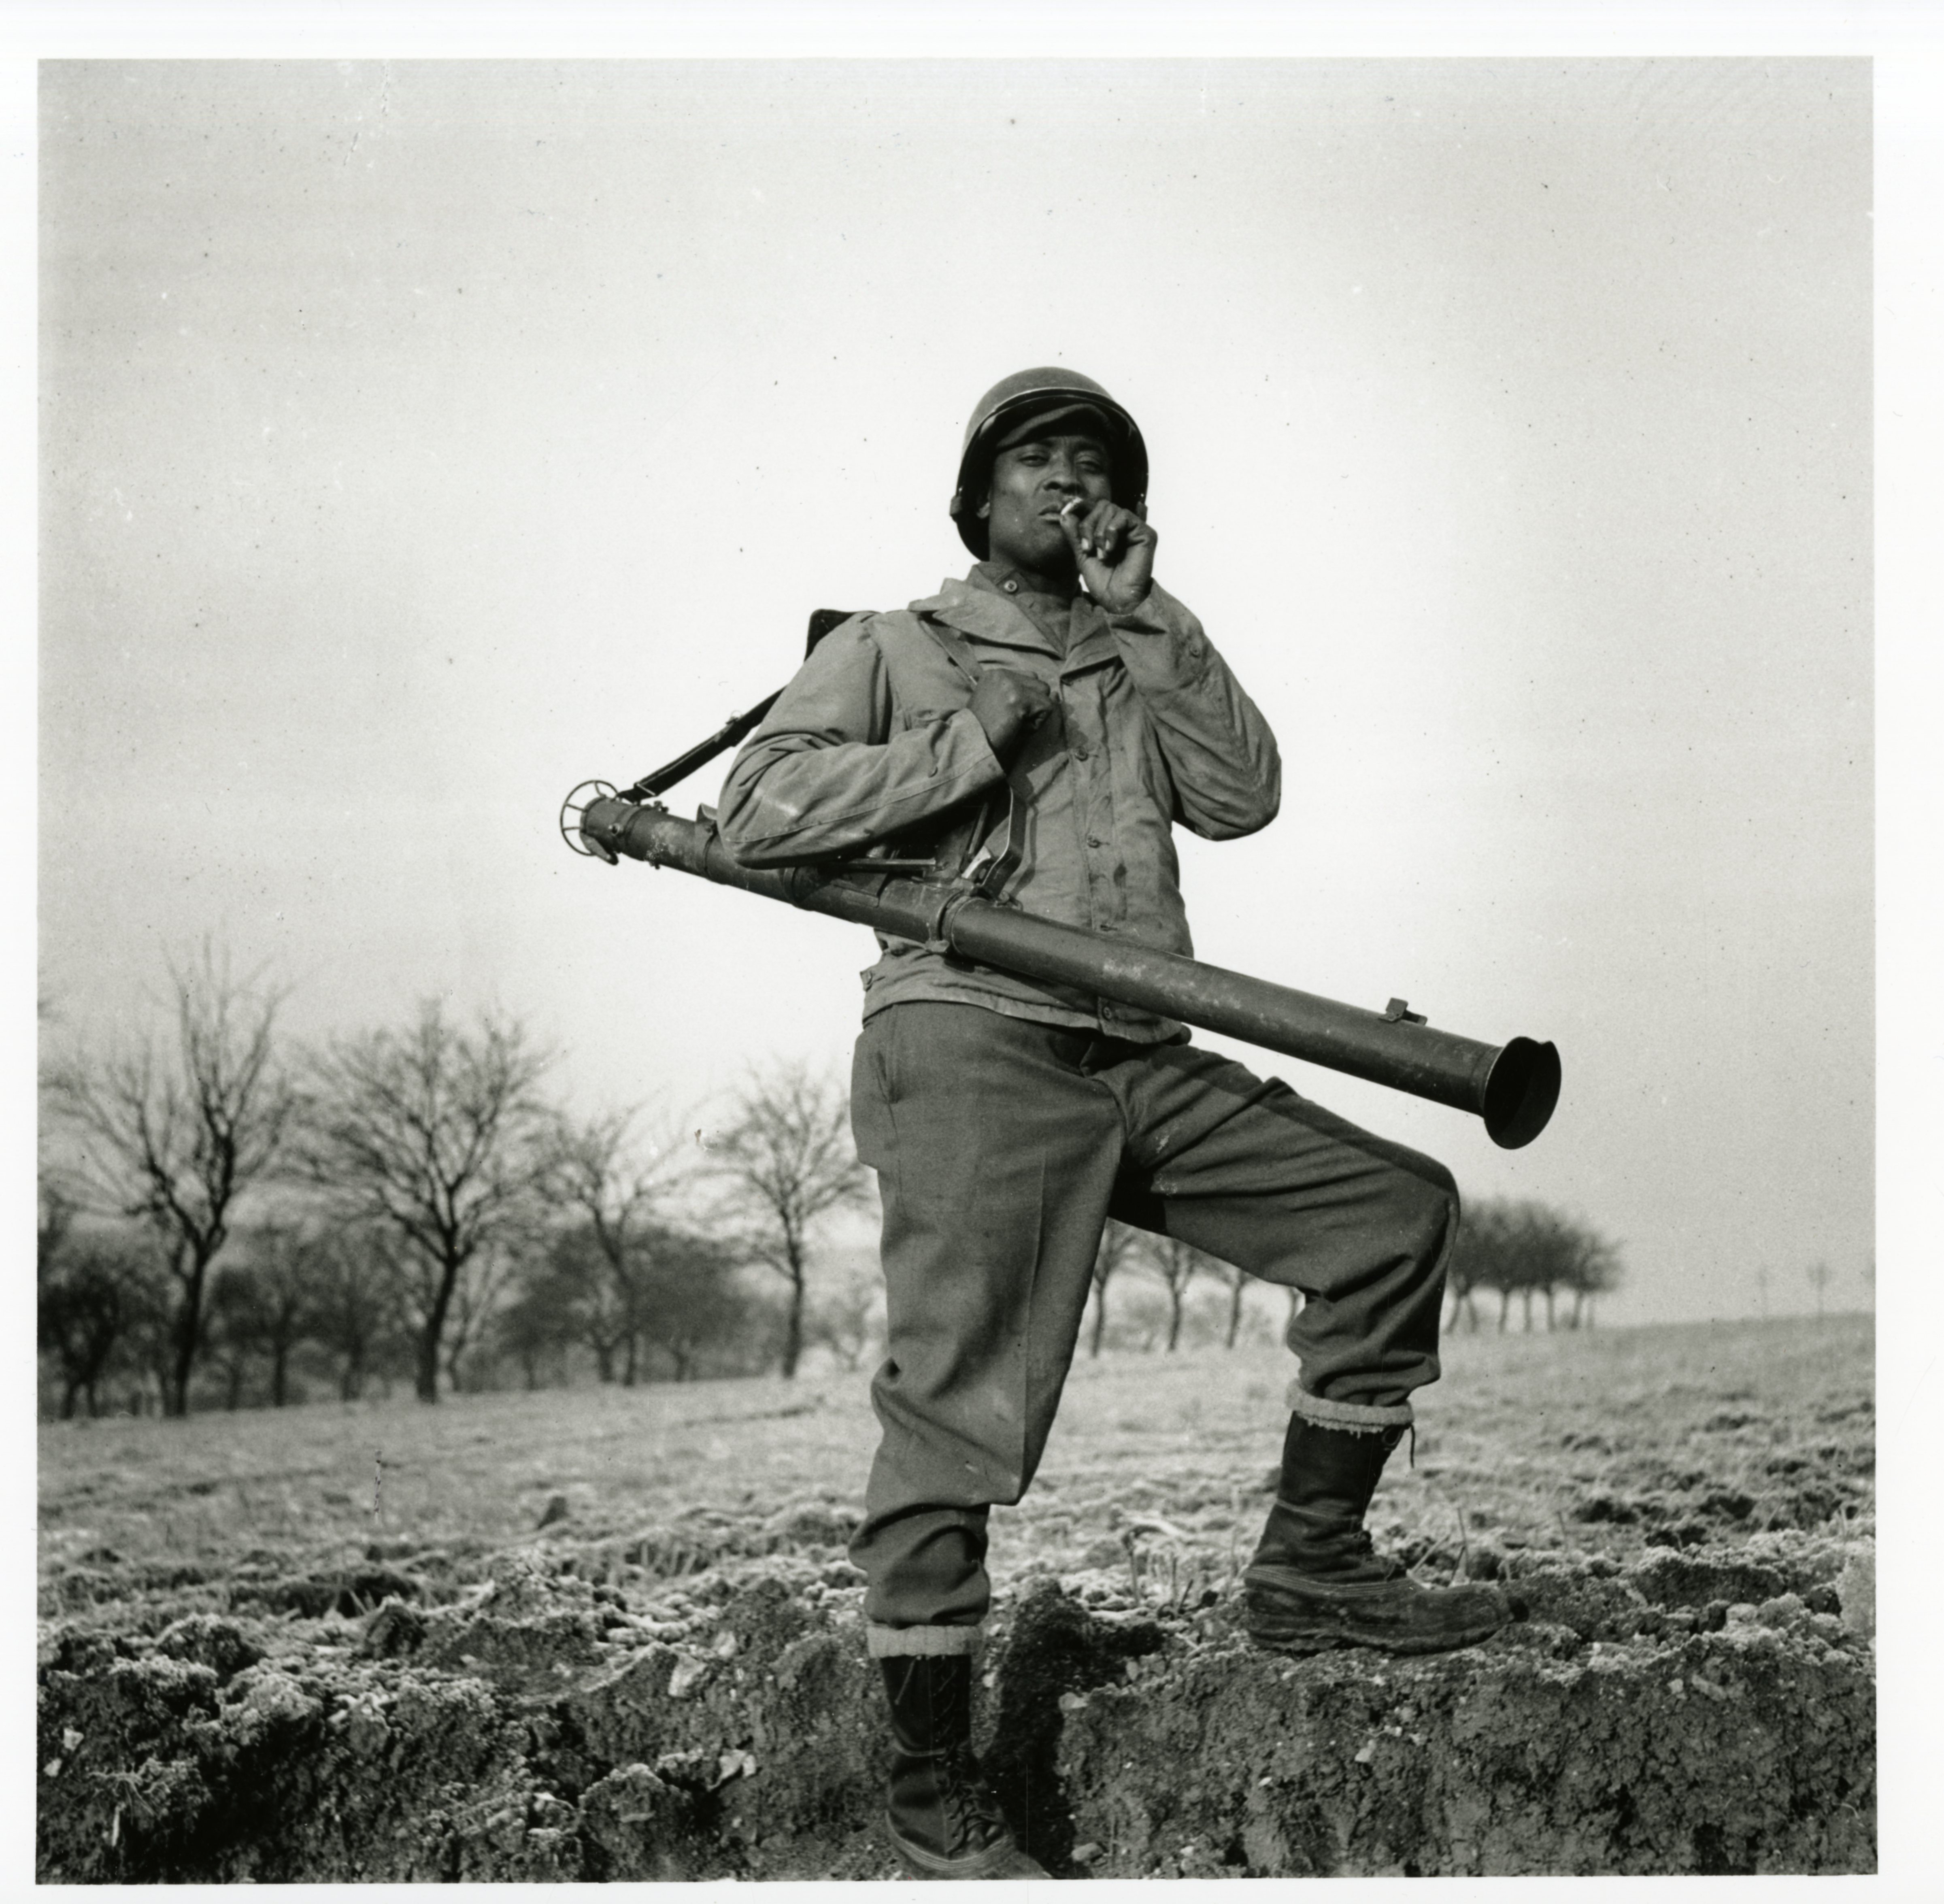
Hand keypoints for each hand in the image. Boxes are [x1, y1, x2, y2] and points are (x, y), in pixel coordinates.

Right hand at [968, 666, 1055, 762]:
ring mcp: (1011, 685)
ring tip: (1015, 725)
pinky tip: (1017, 730)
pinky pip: (1047, 708)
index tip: (1009, 715)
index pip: (1029, 679)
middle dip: (1033, 706)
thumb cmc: (982, 732)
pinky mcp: (1019, 699)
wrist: (969, 745)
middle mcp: (1003, 674)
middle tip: (1013, 722)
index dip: (1027, 700)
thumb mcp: (998, 706)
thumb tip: (1056, 694)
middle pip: (1040, 685)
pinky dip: (1036, 724)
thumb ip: (1020, 696)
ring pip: (1046, 696)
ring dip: (1035, 715)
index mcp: (995, 674)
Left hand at [1058, 498, 1155, 612]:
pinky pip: (1125, 516)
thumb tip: (1065, 514)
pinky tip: (1110, 549)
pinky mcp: (1145, 533)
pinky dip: (1112, 530)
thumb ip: (1075, 535)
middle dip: (1089, 524)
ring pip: (1112, 509)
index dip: (1083, 512)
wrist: (1118, 600)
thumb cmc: (1103, 582)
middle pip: (1103, 505)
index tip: (1076, 529)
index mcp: (1109, 531)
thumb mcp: (1083, 556)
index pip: (1095, 509)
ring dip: (1100, 531)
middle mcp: (1123, 528)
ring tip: (1101, 553)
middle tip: (1088, 548)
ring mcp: (1135, 529)